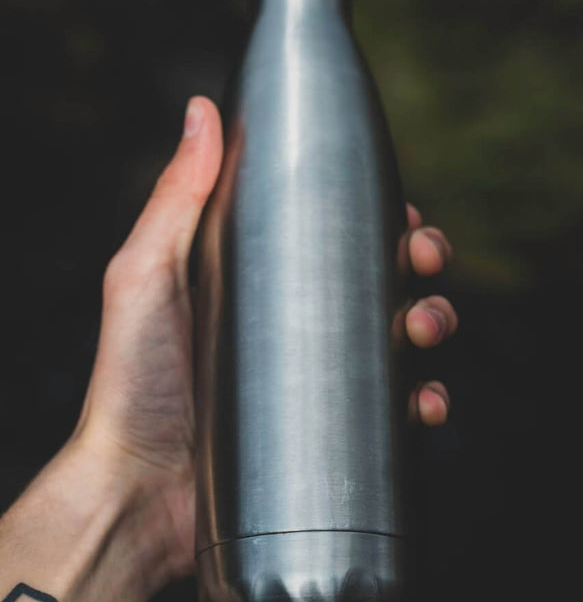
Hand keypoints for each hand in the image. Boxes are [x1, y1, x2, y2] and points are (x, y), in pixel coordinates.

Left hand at [74, 96, 457, 584]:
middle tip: (425, 261)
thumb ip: (175, 196)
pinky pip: (395, 412)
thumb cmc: (131, 381)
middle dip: (420, 262)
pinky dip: (423, 402)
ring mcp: (315, 380)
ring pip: (401, 338)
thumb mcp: (146, 275)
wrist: (137, 492)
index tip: (401, 210)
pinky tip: (423, 403)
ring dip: (433, 322)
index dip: (377, 216)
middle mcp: (293, 325)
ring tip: (424, 330)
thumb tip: (202, 109)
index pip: (333, 231)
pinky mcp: (330, 435)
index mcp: (258, 279)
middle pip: (380, 278)